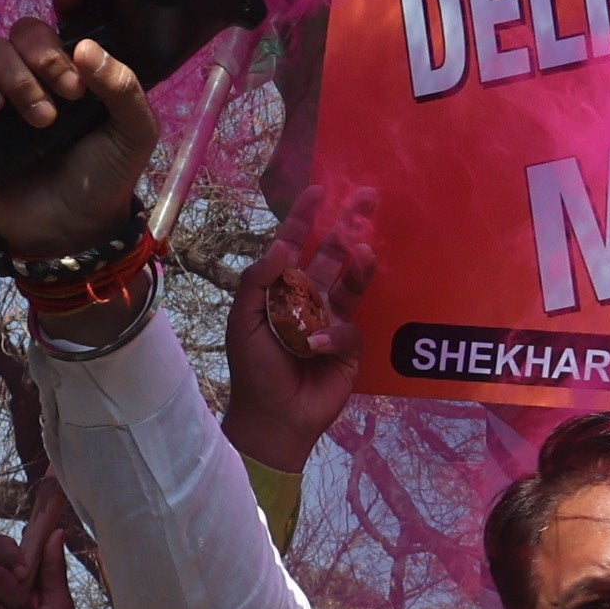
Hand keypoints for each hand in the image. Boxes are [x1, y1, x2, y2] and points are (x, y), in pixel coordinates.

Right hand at [0, 1, 156, 266]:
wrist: (72, 230)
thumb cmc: (107, 176)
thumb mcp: (134, 132)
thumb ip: (123, 87)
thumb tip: (86, 48)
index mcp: (81, 68)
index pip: (69, 17)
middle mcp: (40, 73)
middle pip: (25, 28)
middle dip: (45, 51)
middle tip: (70, 90)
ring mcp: (5, 93)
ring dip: (17, 75)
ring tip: (43, 119)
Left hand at [220, 218, 374, 473]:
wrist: (272, 417)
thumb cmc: (253, 368)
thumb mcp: (243, 321)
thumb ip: (257, 282)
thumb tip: (279, 246)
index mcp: (281, 288)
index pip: (295, 246)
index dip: (304, 219)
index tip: (318, 191)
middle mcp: (309, 298)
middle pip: (332, 255)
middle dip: (348, 225)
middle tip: (366, 196)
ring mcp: (332, 320)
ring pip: (349, 284)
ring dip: (358, 265)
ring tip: (364, 249)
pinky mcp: (349, 347)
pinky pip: (347, 330)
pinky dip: (333, 335)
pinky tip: (316, 346)